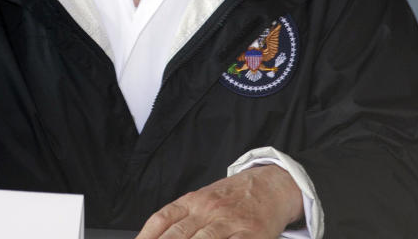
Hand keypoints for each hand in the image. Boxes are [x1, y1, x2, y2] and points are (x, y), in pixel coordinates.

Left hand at [135, 164, 303, 238]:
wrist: (271, 184)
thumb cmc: (234, 196)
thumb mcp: (204, 199)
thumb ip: (182, 216)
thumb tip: (154, 235)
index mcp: (193, 201)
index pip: (162, 220)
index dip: (146, 236)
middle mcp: (208, 210)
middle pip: (178, 235)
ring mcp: (230, 221)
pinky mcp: (251, 233)